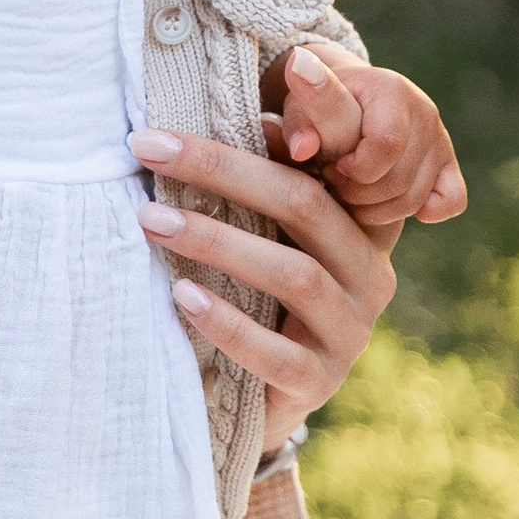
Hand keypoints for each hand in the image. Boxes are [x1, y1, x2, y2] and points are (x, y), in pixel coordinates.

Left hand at [131, 123, 400, 451]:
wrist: (259, 402)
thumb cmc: (256, 303)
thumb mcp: (262, 243)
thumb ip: (258, 191)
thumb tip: (241, 116)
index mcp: (357, 229)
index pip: (308, 168)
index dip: (241, 142)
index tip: (161, 129)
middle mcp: (368, 276)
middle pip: (306, 206)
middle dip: (223, 173)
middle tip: (151, 155)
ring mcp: (349, 333)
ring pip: (295, 275)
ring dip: (218, 242)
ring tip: (154, 222)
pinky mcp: (320, 382)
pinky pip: (278, 353)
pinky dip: (228, 322)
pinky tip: (182, 296)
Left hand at [261, 41, 465, 238]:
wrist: (347, 101)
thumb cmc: (317, 110)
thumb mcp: (298, 110)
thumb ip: (298, 126)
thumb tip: (303, 149)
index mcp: (390, 90)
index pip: (387, 145)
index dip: (355, 170)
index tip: (331, 166)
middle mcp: (424, 110)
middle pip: (400, 179)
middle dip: (358, 193)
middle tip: (333, 181)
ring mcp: (440, 138)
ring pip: (415, 198)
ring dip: (375, 209)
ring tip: (347, 190)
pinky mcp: (448, 164)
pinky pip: (452, 201)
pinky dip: (426, 211)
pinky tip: (390, 203)